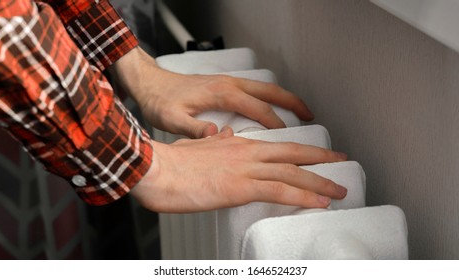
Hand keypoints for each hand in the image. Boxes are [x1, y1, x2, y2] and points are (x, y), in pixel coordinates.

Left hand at [109, 47, 314, 137]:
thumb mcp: (171, 119)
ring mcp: (227, 82)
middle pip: (269, 91)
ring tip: (301, 111)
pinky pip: (254, 89)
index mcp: (221, 93)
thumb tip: (216, 134)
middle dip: (292, 103)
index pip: (257, 109)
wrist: (148, 83)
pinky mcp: (222, 84)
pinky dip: (270, 97)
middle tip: (311, 116)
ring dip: (284, 98)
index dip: (274, 124)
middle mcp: (228, 84)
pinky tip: (272, 108)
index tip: (288, 138)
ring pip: (264, 88)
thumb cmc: (158, 101)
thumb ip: (193, 129)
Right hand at [130, 127, 347, 211]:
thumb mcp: (196, 146)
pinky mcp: (241, 186)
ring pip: (293, 173)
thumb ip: (214, 142)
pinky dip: (304, 197)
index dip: (300, 151)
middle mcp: (247, 151)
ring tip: (339, 191)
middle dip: (321, 160)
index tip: (315, 155)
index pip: (276, 146)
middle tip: (342, 162)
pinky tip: (319, 202)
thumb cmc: (169, 163)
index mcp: (236, 143)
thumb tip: (222, 135)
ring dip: (320, 183)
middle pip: (293, 154)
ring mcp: (246, 168)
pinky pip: (281, 192)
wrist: (154, 169)